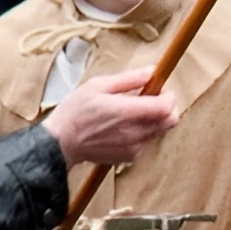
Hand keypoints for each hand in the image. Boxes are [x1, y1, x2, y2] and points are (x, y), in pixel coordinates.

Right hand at [40, 67, 177, 164]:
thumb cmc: (75, 112)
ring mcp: (134, 148)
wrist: (61, 143)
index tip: (161, 91)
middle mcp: (135, 133)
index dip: (169, 97)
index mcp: (127, 112)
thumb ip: (129, 79)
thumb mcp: (98, 85)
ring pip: (159, 132)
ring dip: (153, 121)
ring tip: (130, 114)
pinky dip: (142, 133)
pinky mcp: (130, 157)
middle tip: (149, 100)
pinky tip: (123, 128)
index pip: (166, 108)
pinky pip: (147, 143)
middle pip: (170, 121)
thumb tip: (152, 72)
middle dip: (165, 109)